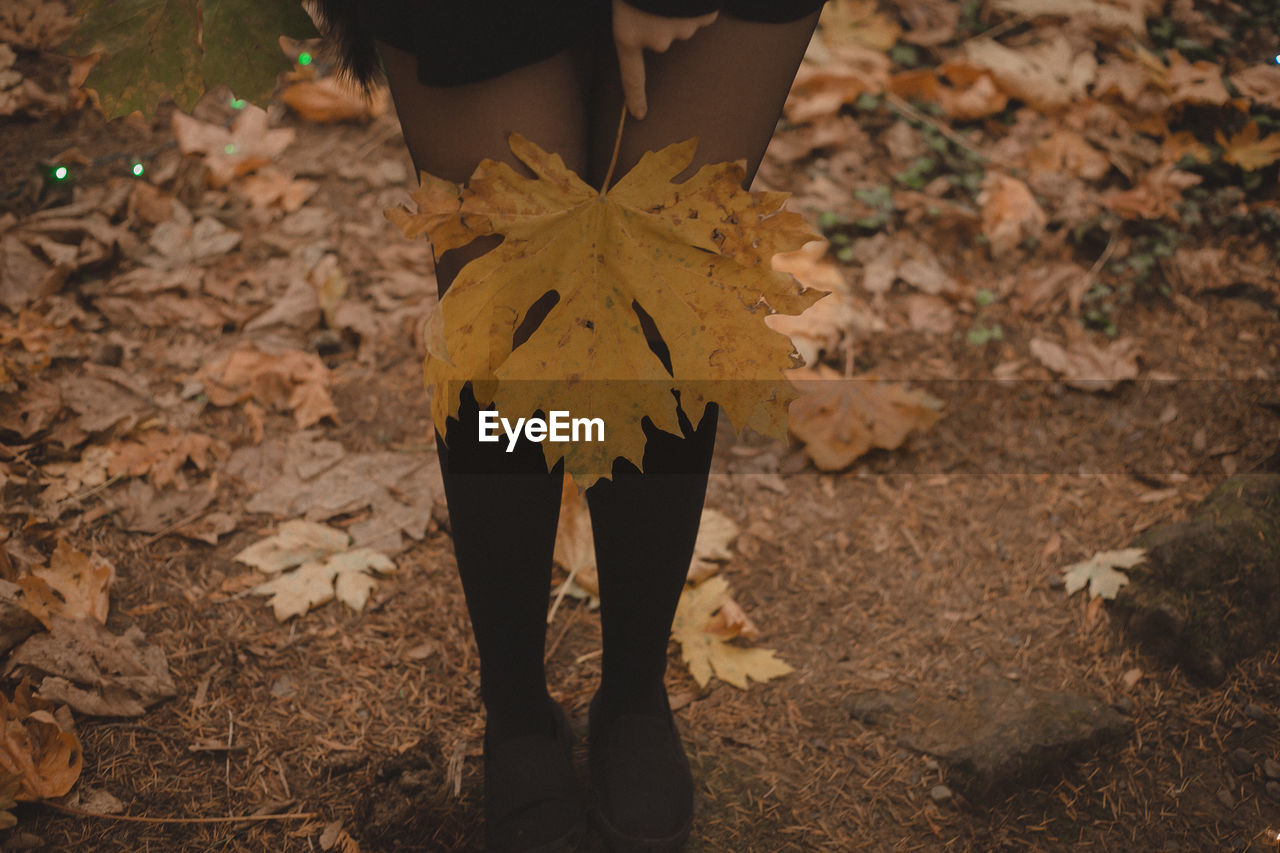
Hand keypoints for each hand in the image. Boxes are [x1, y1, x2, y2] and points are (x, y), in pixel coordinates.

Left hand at [612, 0, 717, 118]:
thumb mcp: (624, 2)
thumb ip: (632, 17)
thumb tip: (642, 25)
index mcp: (628, 36)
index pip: (631, 77)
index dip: (634, 97)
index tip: (639, 115)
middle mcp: (657, 41)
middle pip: (661, 37)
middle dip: (659, 18)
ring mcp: (682, 29)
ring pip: (681, 21)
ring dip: (677, 6)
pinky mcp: (702, 16)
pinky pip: (700, 11)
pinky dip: (696, 1)